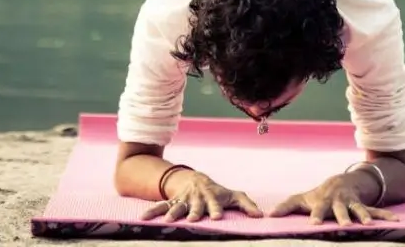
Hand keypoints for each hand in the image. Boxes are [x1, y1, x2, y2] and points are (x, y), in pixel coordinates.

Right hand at [140, 169, 262, 222]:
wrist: (197, 180)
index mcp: (212, 198)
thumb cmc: (218, 192)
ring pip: (177, 207)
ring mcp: (184, 201)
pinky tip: (143, 218)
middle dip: (194, 212)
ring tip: (167, 222)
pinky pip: (161, 207)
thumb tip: (261, 216)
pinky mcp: (173, 203)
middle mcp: (197, 199)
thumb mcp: (234, 196)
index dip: (216, 209)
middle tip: (193, 218)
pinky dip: (152, 212)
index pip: (215, 204)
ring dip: (173, 213)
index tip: (217, 217)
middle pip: (196, 206)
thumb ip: (247, 205)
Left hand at [269, 171, 398, 225]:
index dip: (315, 217)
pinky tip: (396, 221)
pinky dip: (386, 216)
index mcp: (323, 202)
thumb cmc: (318, 194)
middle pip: (340, 210)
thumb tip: (268, 216)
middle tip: (344, 225)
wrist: (341, 182)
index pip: (317, 210)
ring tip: (367, 225)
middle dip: (342, 217)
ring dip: (363, 216)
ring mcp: (352, 204)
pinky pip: (377, 212)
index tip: (312, 225)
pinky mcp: (364, 207)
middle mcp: (338, 203)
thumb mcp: (302, 198)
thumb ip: (286, 207)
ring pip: (359, 210)